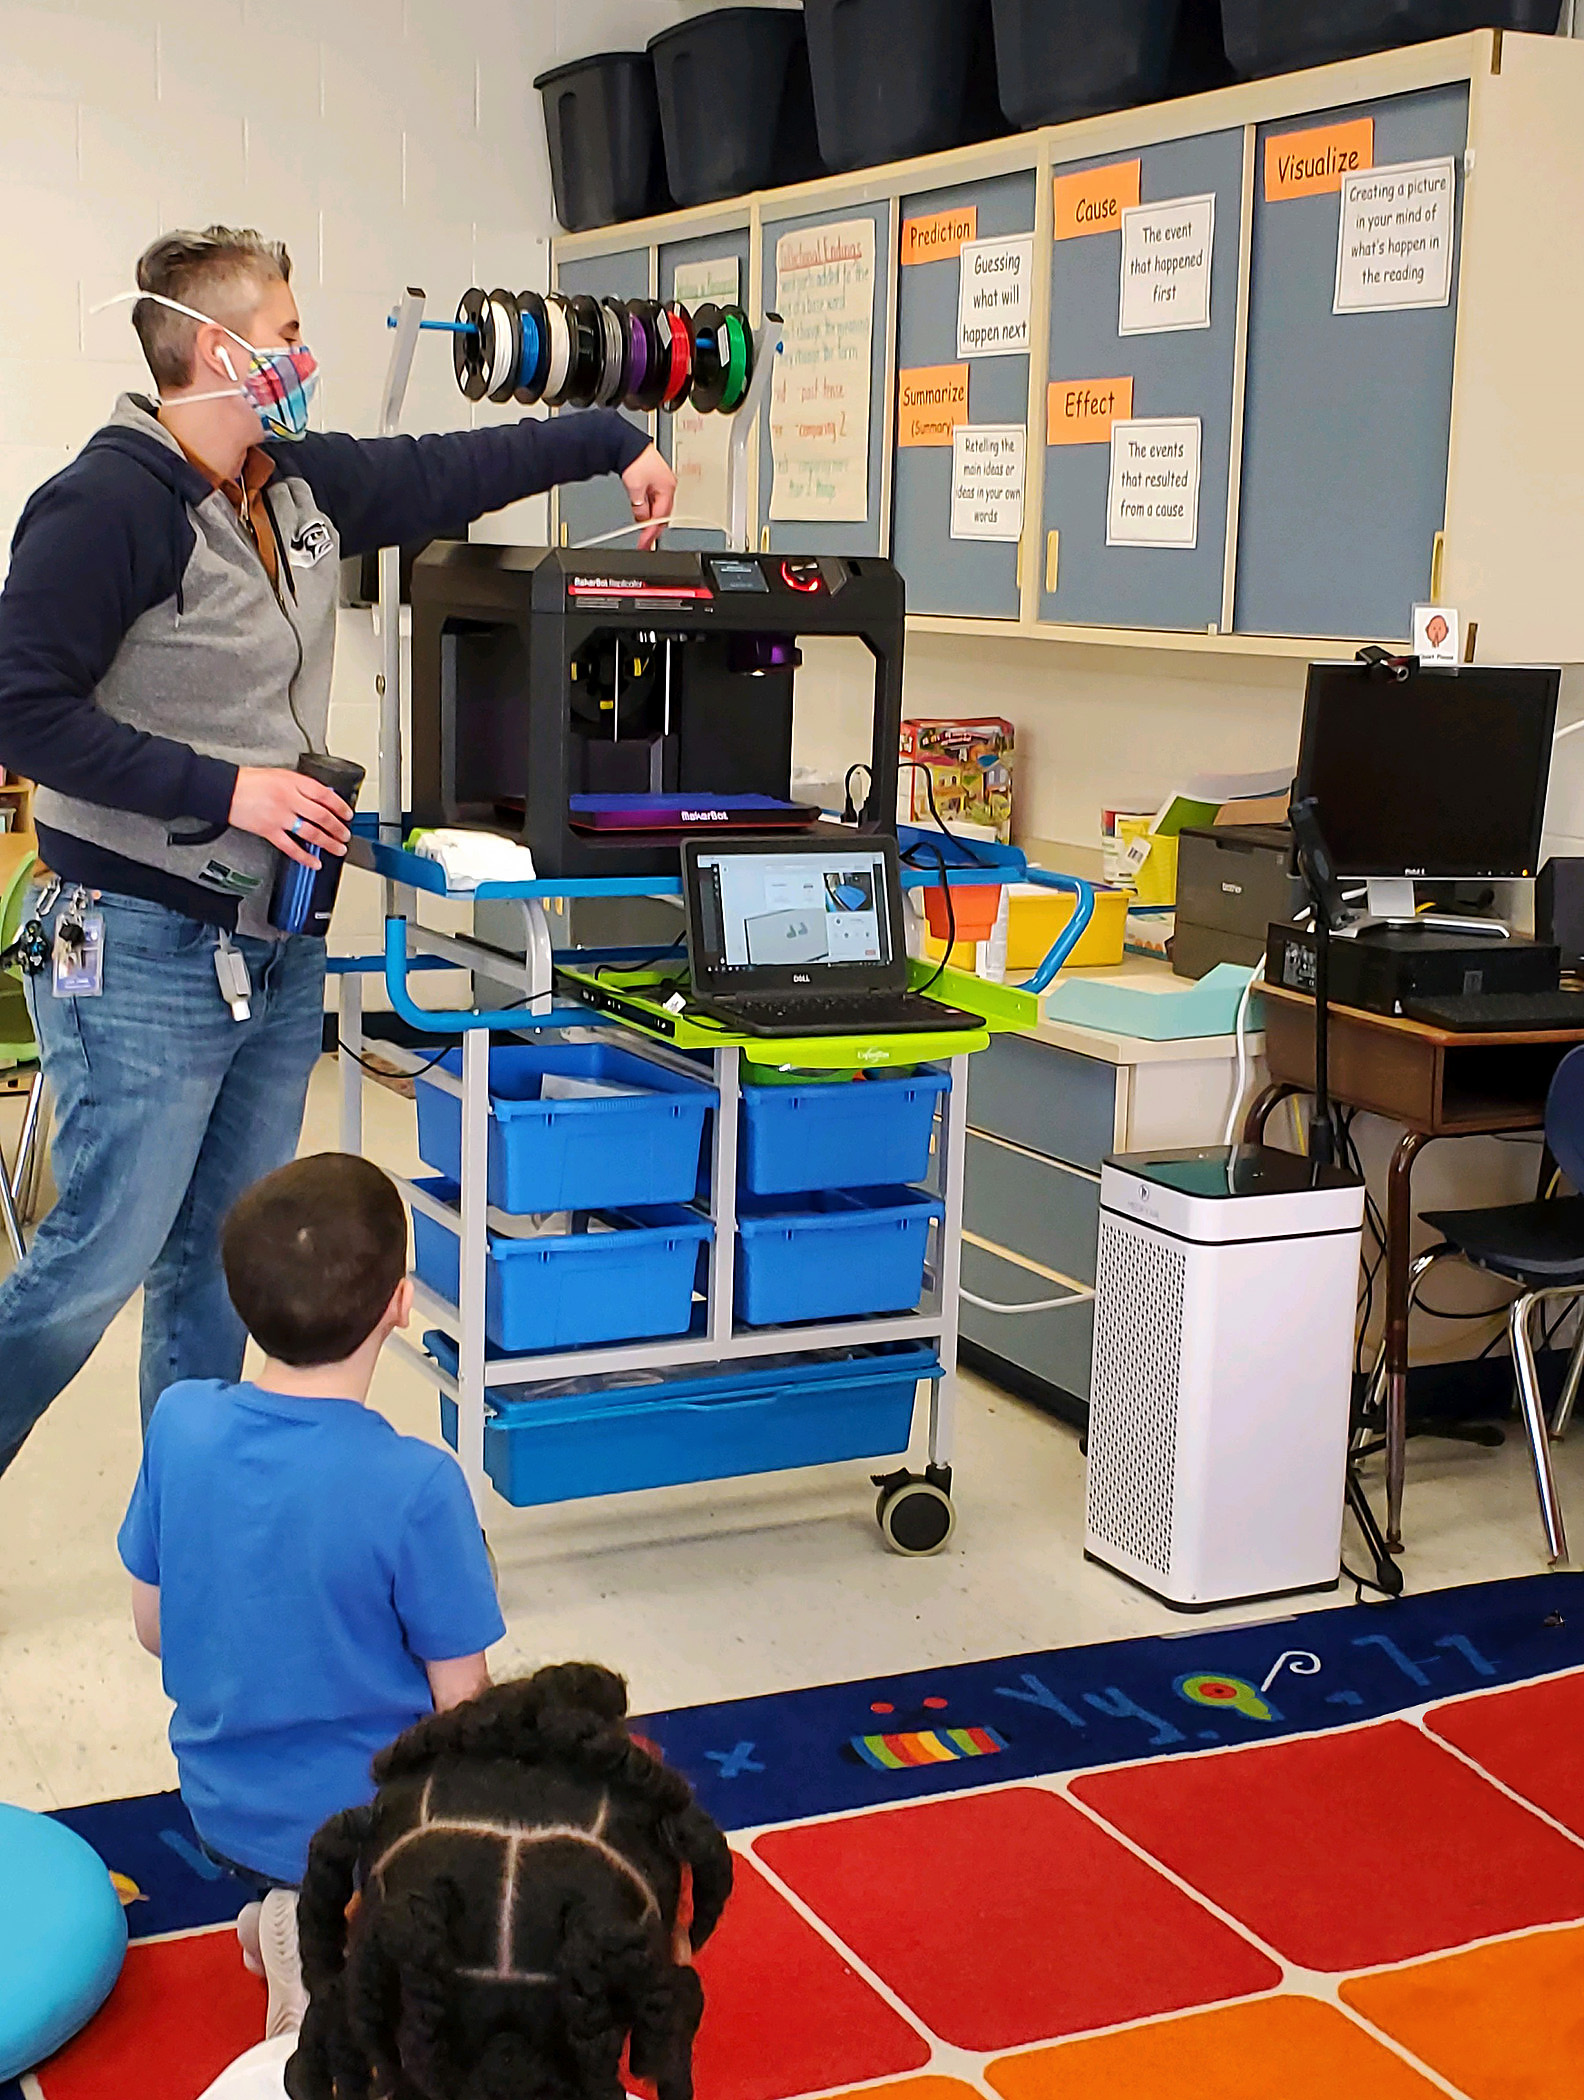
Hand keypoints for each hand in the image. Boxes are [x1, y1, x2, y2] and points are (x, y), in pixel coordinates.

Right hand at [229, 766, 353, 867]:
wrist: (225, 789)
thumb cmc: (250, 781)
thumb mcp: (281, 775)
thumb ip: (301, 786)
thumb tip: (322, 798)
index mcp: (293, 782)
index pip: (324, 795)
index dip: (340, 806)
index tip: (348, 814)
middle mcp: (288, 799)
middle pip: (321, 816)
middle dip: (338, 828)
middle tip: (346, 835)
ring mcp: (279, 816)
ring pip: (310, 833)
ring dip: (328, 843)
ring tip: (338, 849)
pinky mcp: (268, 831)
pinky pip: (290, 847)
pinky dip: (304, 857)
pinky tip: (314, 862)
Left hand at [621, 441, 675, 550]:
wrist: (628, 445)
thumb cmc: (635, 461)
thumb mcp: (635, 490)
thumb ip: (640, 508)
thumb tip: (642, 520)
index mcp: (668, 488)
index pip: (661, 517)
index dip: (652, 532)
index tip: (645, 543)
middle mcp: (668, 487)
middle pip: (662, 515)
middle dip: (652, 528)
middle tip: (643, 541)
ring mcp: (663, 484)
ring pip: (658, 509)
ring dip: (649, 518)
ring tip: (639, 527)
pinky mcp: (655, 482)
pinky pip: (654, 501)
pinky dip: (647, 509)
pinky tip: (640, 514)